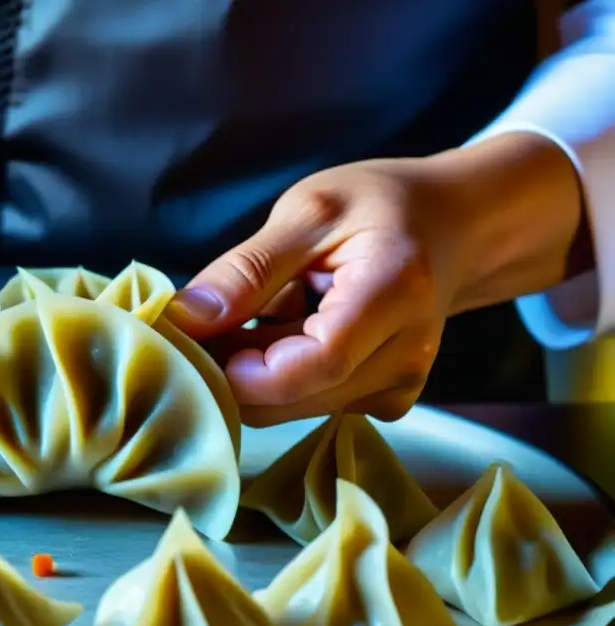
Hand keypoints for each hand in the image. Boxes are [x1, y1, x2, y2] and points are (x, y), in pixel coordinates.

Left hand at [166, 134, 583, 425]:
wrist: (451, 227)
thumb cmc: (381, 205)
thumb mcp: (309, 210)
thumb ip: (248, 268)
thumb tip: (188, 318)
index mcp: (395, 293)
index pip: (317, 361)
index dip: (247, 370)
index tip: (197, 342)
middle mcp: (406, 355)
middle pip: (297, 395)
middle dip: (231, 370)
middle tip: (198, 325)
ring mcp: (398, 386)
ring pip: (293, 406)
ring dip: (251, 372)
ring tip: (247, 315)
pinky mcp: (383, 402)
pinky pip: (308, 403)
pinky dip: (276, 377)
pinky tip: (280, 332)